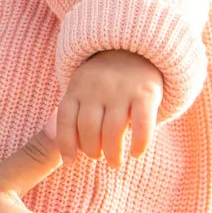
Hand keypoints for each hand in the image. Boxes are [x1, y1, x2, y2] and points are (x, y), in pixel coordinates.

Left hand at [56, 50, 163, 168]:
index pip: (66, 118)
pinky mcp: (145, 93)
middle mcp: (98, 86)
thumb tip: (66, 152)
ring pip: (113, 130)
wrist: (138, 49)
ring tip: (114, 163)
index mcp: (78, 85)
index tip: (70, 161)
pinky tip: (136, 154)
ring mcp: (122, 89)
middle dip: (91, 150)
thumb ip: (76, 113)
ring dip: (113, 153)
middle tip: (98, 157)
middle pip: (89, 128)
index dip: (65, 143)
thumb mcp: (85, 88)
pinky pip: (141, 124)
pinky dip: (139, 143)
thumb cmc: (106, 81)